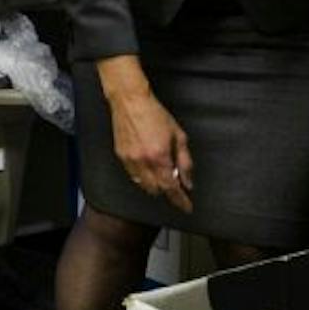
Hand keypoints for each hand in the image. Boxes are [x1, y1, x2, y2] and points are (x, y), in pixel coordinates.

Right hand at [109, 89, 194, 214]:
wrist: (130, 102)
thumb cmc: (155, 114)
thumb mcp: (178, 136)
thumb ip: (185, 161)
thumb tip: (187, 181)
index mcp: (160, 156)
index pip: (171, 188)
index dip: (180, 200)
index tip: (187, 207)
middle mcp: (143, 162)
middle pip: (157, 190)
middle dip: (167, 189)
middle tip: (174, 180)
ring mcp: (130, 160)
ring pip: (143, 185)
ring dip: (154, 184)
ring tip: (160, 171)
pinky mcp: (120, 157)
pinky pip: (133, 176)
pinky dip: (143, 176)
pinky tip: (147, 165)